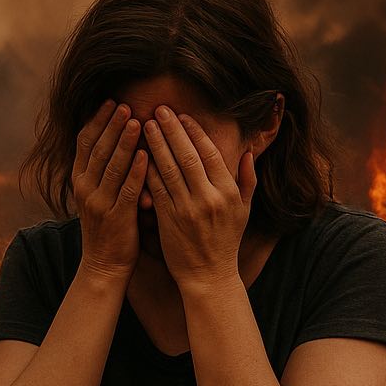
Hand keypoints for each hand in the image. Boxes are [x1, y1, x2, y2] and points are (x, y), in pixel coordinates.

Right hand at [72, 100, 150, 284]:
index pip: (84, 142)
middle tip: (125, 104)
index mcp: (79, 180)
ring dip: (124, 142)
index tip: (110, 101)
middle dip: (111, 124)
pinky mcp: (116, 217)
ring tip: (136, 121)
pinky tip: (146, 155)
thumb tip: (119, 138)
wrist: (104, 265)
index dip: (97, 120)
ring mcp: (99, 203)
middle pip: (97, 149)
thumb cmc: (108, 226)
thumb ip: (106, 169)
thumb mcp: (98, 194)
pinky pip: (127, 189)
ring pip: (111, 166)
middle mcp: (84, 188)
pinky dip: (136, 170)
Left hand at [142, 107, 255, 294]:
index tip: (182, 115)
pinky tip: (138, 154)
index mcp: (228, 193)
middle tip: (158, 109)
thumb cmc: (226, 241)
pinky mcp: (167, 220)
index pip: (210, 154)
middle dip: (171, 130)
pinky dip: (146, 170)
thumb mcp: (244, 211)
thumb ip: (247, 180)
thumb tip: (247, 152)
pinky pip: (155, 189)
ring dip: (155, 144)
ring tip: (145, 124)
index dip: (195, 132)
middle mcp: (208, 199)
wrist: (208, 276)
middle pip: (187, 156)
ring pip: (167, 169)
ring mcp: (186, 209)